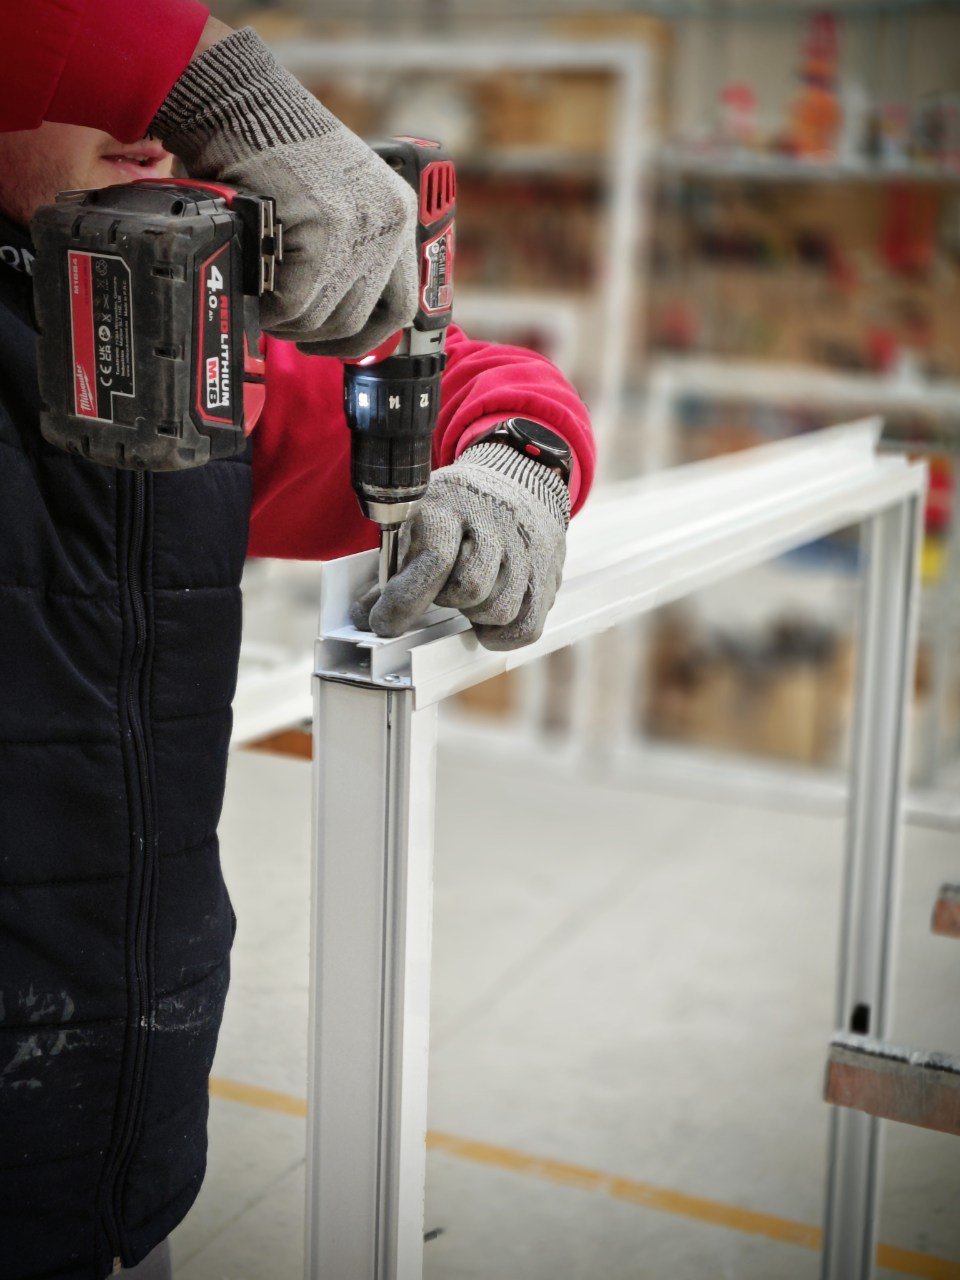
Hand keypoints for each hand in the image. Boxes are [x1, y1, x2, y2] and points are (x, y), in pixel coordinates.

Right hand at [151, 29, 417, 357]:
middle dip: (316, 336)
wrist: (240, 102)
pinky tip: (255, 290)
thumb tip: (331, 315)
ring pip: (323, 317)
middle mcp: (389, 224)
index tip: (335, 343)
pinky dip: (269, 307)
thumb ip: (346, 248)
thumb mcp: (334, 197)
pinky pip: (294, 301)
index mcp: (398, 215)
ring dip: (287, 322)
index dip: (365, 337)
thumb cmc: (273, 151)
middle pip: (358, 320)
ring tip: (265, 303)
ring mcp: (357, 228)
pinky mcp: (321, 230)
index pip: (400, 307)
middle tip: (287, 327)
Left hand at [351, 442, 569, 650]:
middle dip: (446, 599)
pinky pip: (524, 627)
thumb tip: (365, 615)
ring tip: (468, 595)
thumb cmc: (460, 506)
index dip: (404, 600)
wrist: (520, 478)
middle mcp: (495, 525)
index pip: (434, 560)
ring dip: (474, 613)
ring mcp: (526, 550)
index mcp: (453, 505)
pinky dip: (501, 635)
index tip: (383, 623)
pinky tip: (486, 621)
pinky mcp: (546, 574)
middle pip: (470, 588)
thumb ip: (393, 566)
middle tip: (441, 589)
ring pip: (498, 610)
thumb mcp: (421, 517)